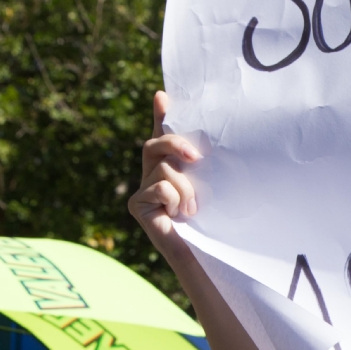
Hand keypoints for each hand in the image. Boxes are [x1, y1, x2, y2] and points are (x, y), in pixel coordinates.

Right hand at [130, 90, 201, 264]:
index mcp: (174, 168)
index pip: (164, 136)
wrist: (205, 254)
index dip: (162, 115)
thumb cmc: (215, 222)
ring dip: (186, 189)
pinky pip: (159, 188)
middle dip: (176, 144)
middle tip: (196, 157)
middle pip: (156, 144)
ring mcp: (142, 189)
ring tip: (193, 209)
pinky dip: (175, 200)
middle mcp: (153, 174)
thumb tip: (207, 146)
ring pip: (164, 170)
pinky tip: (178, 217)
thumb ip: (206, 165)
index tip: (163, 95)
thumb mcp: (215, 186)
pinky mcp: (136, 204)